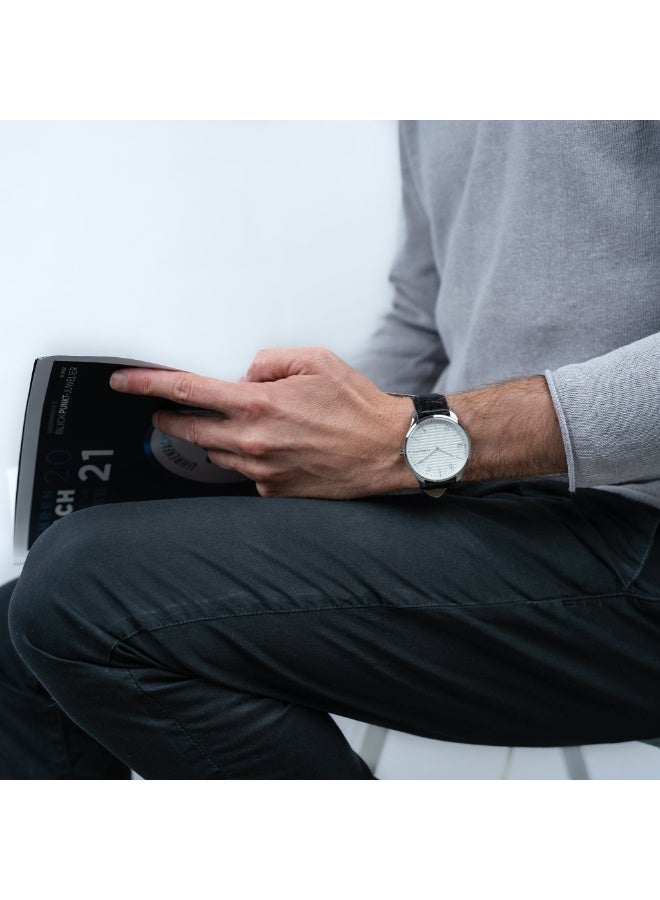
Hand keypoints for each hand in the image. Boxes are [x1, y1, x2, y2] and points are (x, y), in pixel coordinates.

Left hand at [110, 347, 417, 498]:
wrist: (389, 450)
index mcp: (259, 404)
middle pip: (189, 430)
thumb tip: (244, 374)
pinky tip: (274, 447)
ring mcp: (262, 471)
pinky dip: (248, 457)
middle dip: (170, 418)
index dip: (148, 385)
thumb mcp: (315, 361)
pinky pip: (246, 472)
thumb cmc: (357, 405)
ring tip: (235, 424)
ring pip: (215, 454)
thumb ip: (269, 361)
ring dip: (212, 438)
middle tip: (165, 409)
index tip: (123, 382)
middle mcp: (253, 441)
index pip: (187, 392)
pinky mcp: (274, 491)